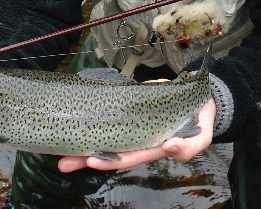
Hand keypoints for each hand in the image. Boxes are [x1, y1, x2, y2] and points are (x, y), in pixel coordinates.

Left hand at [57, 96, 215, 172]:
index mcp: (151, 148)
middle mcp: (137, 139)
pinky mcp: (129, 106)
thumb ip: (189, 147)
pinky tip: (75, 117)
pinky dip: (94, 117)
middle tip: (61, 161)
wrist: (201, 100)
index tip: (91, 160)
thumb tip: (172, 148)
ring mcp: (131, 124)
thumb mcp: (202, 137)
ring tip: (59, 146)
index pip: (127, 156)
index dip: (109, 160)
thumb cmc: (200, 122)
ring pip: (104, 134)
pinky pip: (109, 115)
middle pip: (108, 150)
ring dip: (83, 140)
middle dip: (85, 157)